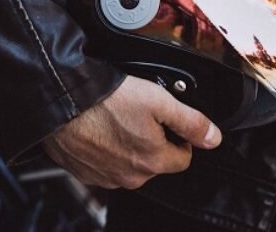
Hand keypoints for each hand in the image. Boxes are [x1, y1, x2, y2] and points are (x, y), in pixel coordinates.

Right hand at [43, 76, 221, 188]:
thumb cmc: (104, 99)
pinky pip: (104, 165)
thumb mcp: (158, 100)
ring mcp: (105, 177)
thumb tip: (213, 138)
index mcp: (152, 161)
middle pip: (155, 162)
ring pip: (128, 164)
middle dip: (151, 141)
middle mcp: (129, 176)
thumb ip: (191, 121)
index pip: (183, 157)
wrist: (61, 99)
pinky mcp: (84, 173)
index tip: (163, 121)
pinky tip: (98, 129)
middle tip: (135, 115)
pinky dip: (104, 150)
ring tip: (114, 120)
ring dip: (126, 146)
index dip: (177, 136)